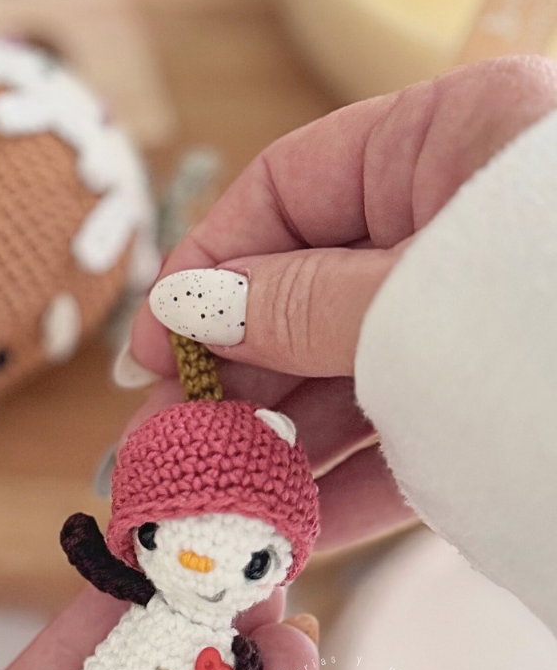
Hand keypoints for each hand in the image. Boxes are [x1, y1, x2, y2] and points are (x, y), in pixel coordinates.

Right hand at [129, 55, 556, 549]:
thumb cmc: (553, 316)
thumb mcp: (408, 297)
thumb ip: (294, 300)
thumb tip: (188, 301)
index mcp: (453, 140)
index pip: (287, 189)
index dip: (206, 267)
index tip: (152, 347)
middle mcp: (467, 221)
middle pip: (312, 289)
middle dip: (239, 371)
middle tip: (175, 442)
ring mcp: (487, 315)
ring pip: (357, 373)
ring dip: (285, 440)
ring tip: (222, 501)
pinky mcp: (510, 400)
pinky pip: (413, 433)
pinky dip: (351, 482)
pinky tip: (294, 528)